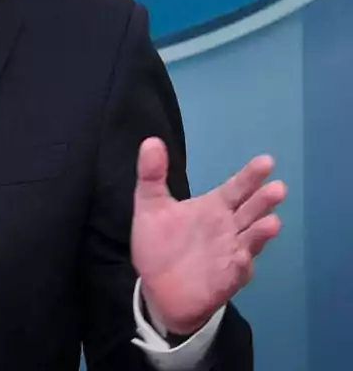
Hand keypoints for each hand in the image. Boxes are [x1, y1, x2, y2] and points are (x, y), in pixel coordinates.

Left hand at [131, 137, 285, 334]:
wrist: (157, 286)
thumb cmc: (159, 243)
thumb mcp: (150, 205)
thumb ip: (152, 175)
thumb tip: (151, 140)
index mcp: (213, 208)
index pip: (236, 188)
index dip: (250, 176)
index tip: (266, 161)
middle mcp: (228, 228)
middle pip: (250, 211)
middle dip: (264, 201)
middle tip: (277, 188)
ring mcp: (231, 253)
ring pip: (251, 240)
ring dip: (261, 233)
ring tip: (272, 222)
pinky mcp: (226, 279)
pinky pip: (237, 271)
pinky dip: (242, 264)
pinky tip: (243, 257)